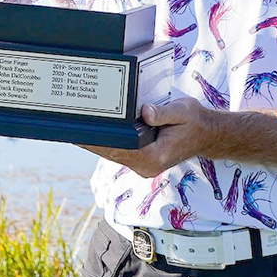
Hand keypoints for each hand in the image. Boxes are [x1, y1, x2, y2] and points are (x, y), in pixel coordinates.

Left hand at [80, 97, 216, 177]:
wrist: (207, 134)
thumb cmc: (196, 122)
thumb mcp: (183, 111)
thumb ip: (163, 112)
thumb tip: (145, 112)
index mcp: (156, 157)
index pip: (120, 150)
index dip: (99, 142)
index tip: (81, 134)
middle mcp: (147, 166)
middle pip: (112, 154)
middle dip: (92, 142)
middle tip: (69, 128)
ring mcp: (144, 165)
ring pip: (114, 155)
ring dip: (97, 144)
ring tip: (75, 130)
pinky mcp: (142, 160)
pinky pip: (120, 152)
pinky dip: (108, 143)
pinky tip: (95, 133)